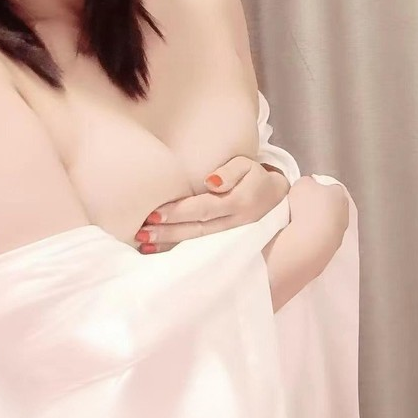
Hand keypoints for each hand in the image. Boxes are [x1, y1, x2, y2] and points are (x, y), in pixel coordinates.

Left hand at [135, 156, 290, 253]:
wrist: (276, 199)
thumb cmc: (254, 177)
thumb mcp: (247, 165)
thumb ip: (230, 171)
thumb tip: (210, 181)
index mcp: (239, 203)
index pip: (204, 208)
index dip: (179, 212)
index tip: (154, 214)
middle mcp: (235, 224)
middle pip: (198, 230)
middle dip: (168, 233)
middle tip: (141, 233)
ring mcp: (232, 238)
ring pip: (198, 244)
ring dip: (169, 245)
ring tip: (144, 245)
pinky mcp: (226, 245)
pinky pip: (200, 250)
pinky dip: (177, 252)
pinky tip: (156, 252)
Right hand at [287, 176, 349, 240]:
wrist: (309, 240)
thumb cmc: (307, 207)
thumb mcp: (301, 183)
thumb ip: (306, 182)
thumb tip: (307, 187)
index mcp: (339, 192)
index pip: (329, 186)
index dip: (315, 188)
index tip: (303, 193)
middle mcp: (344, 211)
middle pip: (328, 205)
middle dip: (316, 206)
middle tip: (299, 207)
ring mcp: (340, 231)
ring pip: (326, 222)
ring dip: (315, 222)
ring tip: (297, 224)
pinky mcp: (333, 247)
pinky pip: (321, 237)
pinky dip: (313, 236)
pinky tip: (301, 236)